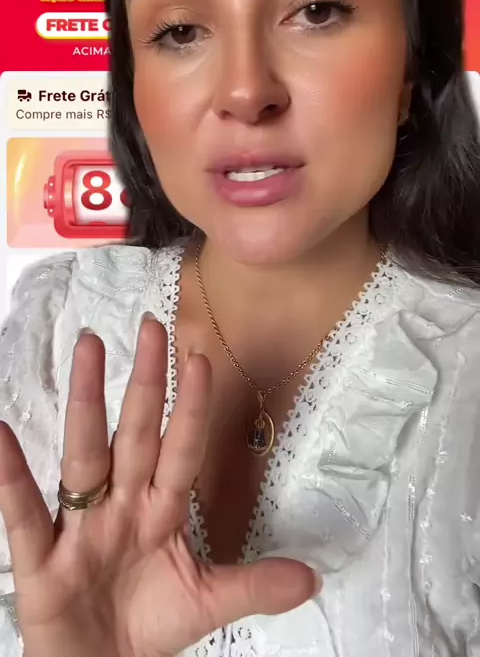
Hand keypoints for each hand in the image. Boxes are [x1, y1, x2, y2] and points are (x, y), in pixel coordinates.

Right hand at [0, 317, 317, 656]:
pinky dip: (11, 477)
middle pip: (135, 435)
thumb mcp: (206, 604)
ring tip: (88, 347)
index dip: (192, 408)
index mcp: (160, 512)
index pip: (181, 450)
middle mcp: (121, 506)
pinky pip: (24, 514)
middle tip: (151, 324)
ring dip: (87, 402)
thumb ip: (253, 586)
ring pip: (85, 456)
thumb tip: (313, 578)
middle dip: (145, 382)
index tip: (201, 359)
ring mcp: (81, 527)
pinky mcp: (42, 560)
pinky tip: (3, 435)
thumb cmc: (148, 628)